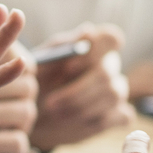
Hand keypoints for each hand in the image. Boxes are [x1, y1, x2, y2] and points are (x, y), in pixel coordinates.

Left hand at [31, 23, 134, 150]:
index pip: (111, 38)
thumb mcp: (41, 61)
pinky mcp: (116, 114)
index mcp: (92, 46)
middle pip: (107, 73)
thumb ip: (64, 46)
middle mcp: (108, 66)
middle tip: (50, 104)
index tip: (68, 68)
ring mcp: (115, 90)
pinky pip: (122, 115)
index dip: (95, 52)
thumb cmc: (36, 80)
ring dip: (82, 107)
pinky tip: (75, 121)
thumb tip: (89, 30)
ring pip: (114, 94)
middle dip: (76, 91)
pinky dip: (99, 120)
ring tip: (55, 113)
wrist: (30, 112)